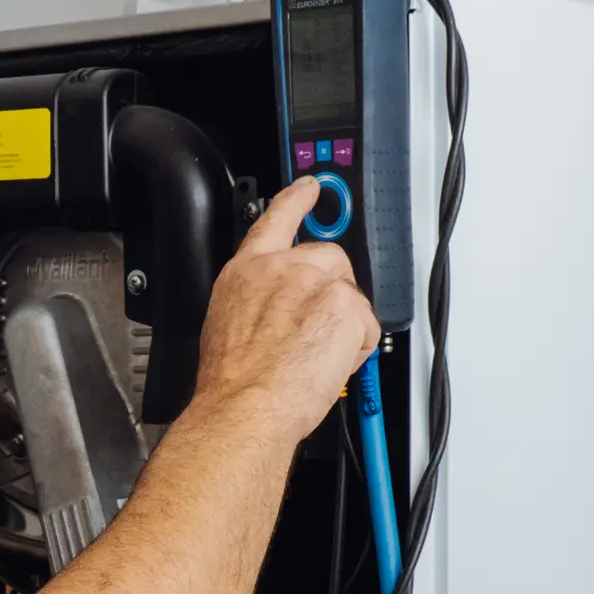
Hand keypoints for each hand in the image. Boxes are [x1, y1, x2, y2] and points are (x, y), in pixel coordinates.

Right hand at [193, 177, 381, 441]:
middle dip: (332, 288)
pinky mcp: (346, 305)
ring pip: (350, 294)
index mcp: (247, 272)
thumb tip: (273, 309)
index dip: (298, 199)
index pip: (276, 218)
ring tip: (314, 355)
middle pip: (329, 258)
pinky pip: (367, 325)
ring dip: (343, 323)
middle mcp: (283, 268)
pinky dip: (357, 347)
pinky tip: (327, 364)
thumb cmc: (232, 380)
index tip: (311, 186)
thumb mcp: (227, 324)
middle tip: (317, 327)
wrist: (245, 406)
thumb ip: (256, 301)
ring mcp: (317, 283)